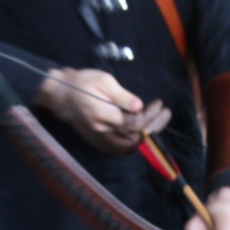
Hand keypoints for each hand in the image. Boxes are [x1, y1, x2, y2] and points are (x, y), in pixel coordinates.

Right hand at [37, 69, 170, 152]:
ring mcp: (100, 140)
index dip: (150, 115)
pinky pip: (122, 148)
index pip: (134, 122)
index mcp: (101, 115)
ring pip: (130, 146)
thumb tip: (139, 106)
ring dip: (148, 135)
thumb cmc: (83, 84)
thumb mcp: (103, 80)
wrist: (64, 97)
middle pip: (134, 137)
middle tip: (165, 112)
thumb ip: (121, 95)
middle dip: (153, 126)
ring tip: (159, 120)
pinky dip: (137, 142)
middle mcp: (101, 132)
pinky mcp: (100, 143)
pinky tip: (146, 130)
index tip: (159, 103)